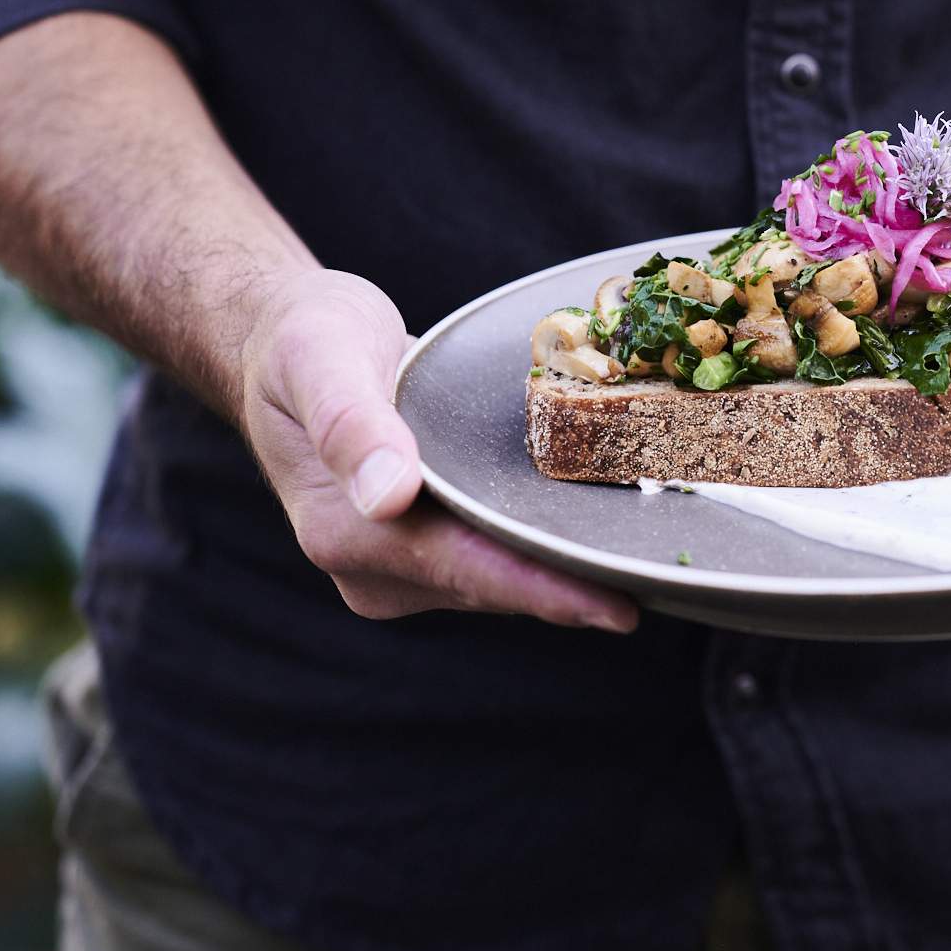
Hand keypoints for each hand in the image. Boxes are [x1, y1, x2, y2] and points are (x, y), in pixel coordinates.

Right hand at [239, 269, 638, 630]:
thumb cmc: (300, 342)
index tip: (618, 609)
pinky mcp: (427, 547)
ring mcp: (401, 564)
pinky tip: (605, 529)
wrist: (282, 343)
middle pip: (498, 584)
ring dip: (568, 568)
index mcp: (347, 533)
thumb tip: (387, 493)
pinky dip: (546, 543)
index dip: (544, 591)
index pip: (468, 572)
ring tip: (653, 557)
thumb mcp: (319, 358)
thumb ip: (351, 423)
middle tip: (668, 577)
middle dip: (575, 584)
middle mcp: (375, 566)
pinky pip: (498, 553)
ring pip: (504, 575)